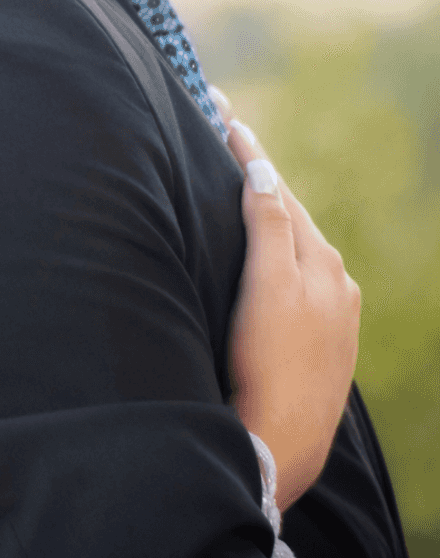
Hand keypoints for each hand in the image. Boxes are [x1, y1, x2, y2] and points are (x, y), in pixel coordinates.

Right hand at [212, 88, 361, 511]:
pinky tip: (262, 268)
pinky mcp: (323, 343)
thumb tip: (261, 171)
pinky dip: (276, 259)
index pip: (276, 191)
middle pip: (289, 217)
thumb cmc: (266, 367)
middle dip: (259, 183)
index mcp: (318, 261)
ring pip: (295, 250)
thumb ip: (267, 227)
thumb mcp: (265, 289)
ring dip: (268, 221)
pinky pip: (298, 282)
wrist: (282, 443)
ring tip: (238, 199)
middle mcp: (333, 281)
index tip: (223, 114)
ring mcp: (331, 314)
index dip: (248, 153)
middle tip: (226, 146)